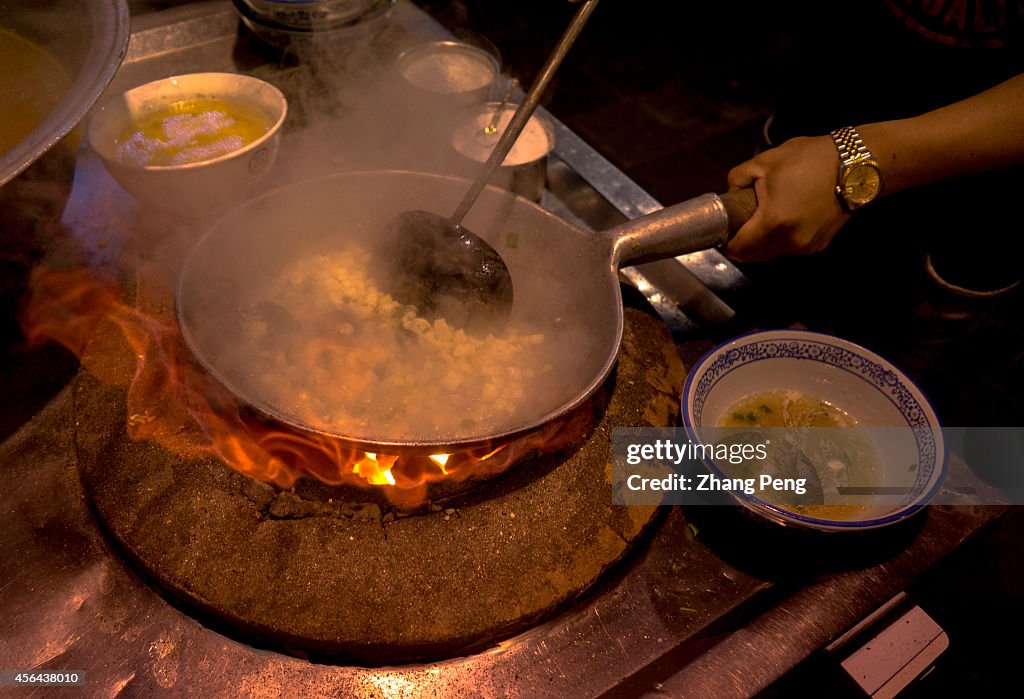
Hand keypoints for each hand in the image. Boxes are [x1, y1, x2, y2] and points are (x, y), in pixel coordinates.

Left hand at [724, 135, 848, 262]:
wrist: (855, 165)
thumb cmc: (809, 159)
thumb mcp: (764, 161)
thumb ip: (737, 179)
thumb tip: (731, 194)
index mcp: (773, 221)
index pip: (739, 249)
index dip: (726, 243)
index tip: (722, 232)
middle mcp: (790, 241)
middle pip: (754, 256)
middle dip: (742, 245)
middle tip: (738, 225)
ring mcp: (806, 246)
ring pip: (772, 253)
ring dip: (762, 243)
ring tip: (762, 219)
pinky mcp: (818, 245)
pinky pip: (790, 248)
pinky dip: (781, 239)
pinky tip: (785, 218)